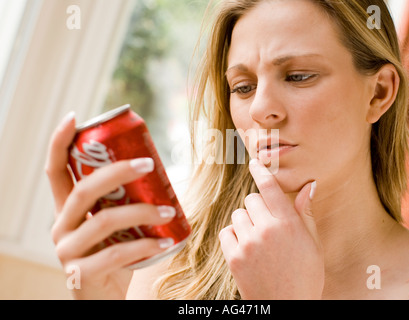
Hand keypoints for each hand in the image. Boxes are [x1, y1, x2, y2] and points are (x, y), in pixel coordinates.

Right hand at [46, 112, 174, 299]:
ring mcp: (68, 251)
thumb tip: (160, 172)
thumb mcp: (117, 225)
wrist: (105, 297)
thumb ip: (126, 201)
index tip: (74, 117)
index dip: (60, 142)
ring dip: (142, 212)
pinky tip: (165, 242)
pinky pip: (115, 255)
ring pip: (103, 221)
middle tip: (148, 163)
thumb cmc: (116, 254)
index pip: (55, 171)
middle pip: (83, 190)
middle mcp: (61, 227)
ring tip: (169, 210)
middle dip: (116, 172)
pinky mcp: (81, 274)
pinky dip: (144, 246)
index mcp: (67, 210)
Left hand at [219, 160, 323, 299]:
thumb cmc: (305, 276)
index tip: (254, 162)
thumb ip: (306, 213)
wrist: (287, 307)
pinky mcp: (233, 258)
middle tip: (268, 225)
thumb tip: (310, 185)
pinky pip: (227, 232)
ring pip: (238, 215)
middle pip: (252, 199)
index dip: (261, 171)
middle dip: (258, 207)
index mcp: (288, 224)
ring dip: (246, 222)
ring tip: (258, 240)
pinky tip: (246, 248)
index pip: (270, 188)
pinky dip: (234, 236)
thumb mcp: (313, 244)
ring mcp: (248, 244)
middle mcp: (267, 230)